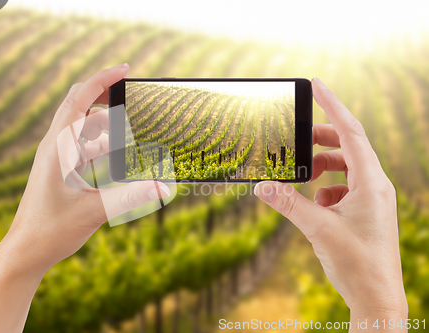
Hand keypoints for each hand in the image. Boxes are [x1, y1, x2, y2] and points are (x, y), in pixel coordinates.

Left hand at [0, 64, 169, 332]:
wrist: (25, 251)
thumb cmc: (52, 230)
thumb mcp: (94, 212)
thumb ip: (131, 197)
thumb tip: (165, 188)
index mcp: (58, 147)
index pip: (79, 99)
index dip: (102, 80)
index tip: (125, 69)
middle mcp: (55, 146)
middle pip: (78, 104)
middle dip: (105, 94)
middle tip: (130, 91)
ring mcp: (56, 157)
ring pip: (81, 125)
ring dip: (105, 121)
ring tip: (131, 123)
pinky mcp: (60, 170)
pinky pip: (83, 145)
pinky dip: (101, 142)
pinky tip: (118, 150)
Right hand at [254, 78, 406, 330]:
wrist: (377, 297)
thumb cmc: (357, 263)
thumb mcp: (317, 229)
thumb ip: (288, 204)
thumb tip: (261, 187)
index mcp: (371, 182)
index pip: (351, 132)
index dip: (333, 105)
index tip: (316, 85)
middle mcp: (376, 186)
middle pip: (349, 146)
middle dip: (322, 139)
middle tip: (298, 139)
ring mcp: (373, 200)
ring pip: (347, 167)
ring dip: (323, 166)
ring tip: (304, 176)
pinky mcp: (368, 212)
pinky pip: (347, 187)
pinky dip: (328, 187)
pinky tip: (316, 203)